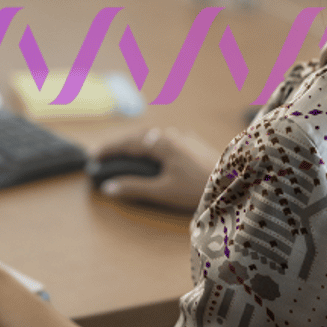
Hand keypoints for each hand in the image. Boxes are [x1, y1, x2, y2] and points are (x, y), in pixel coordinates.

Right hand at [92, 127, 217, 212]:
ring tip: (125, 152)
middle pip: (139, 136)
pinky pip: (166, 138)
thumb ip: (134, 188)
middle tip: (105, 154)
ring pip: (154, 136)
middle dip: (121, 145)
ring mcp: (184, 137)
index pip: (128, 144)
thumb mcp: (163, 191)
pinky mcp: (194, 143)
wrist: (234, 183)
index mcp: (162, 143)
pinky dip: (152, 143)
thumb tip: (108, 188)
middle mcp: (172, 135)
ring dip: (137, 142)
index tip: (93, 156)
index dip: (109, 150)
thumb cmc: (198, 189)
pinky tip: (154, 151)